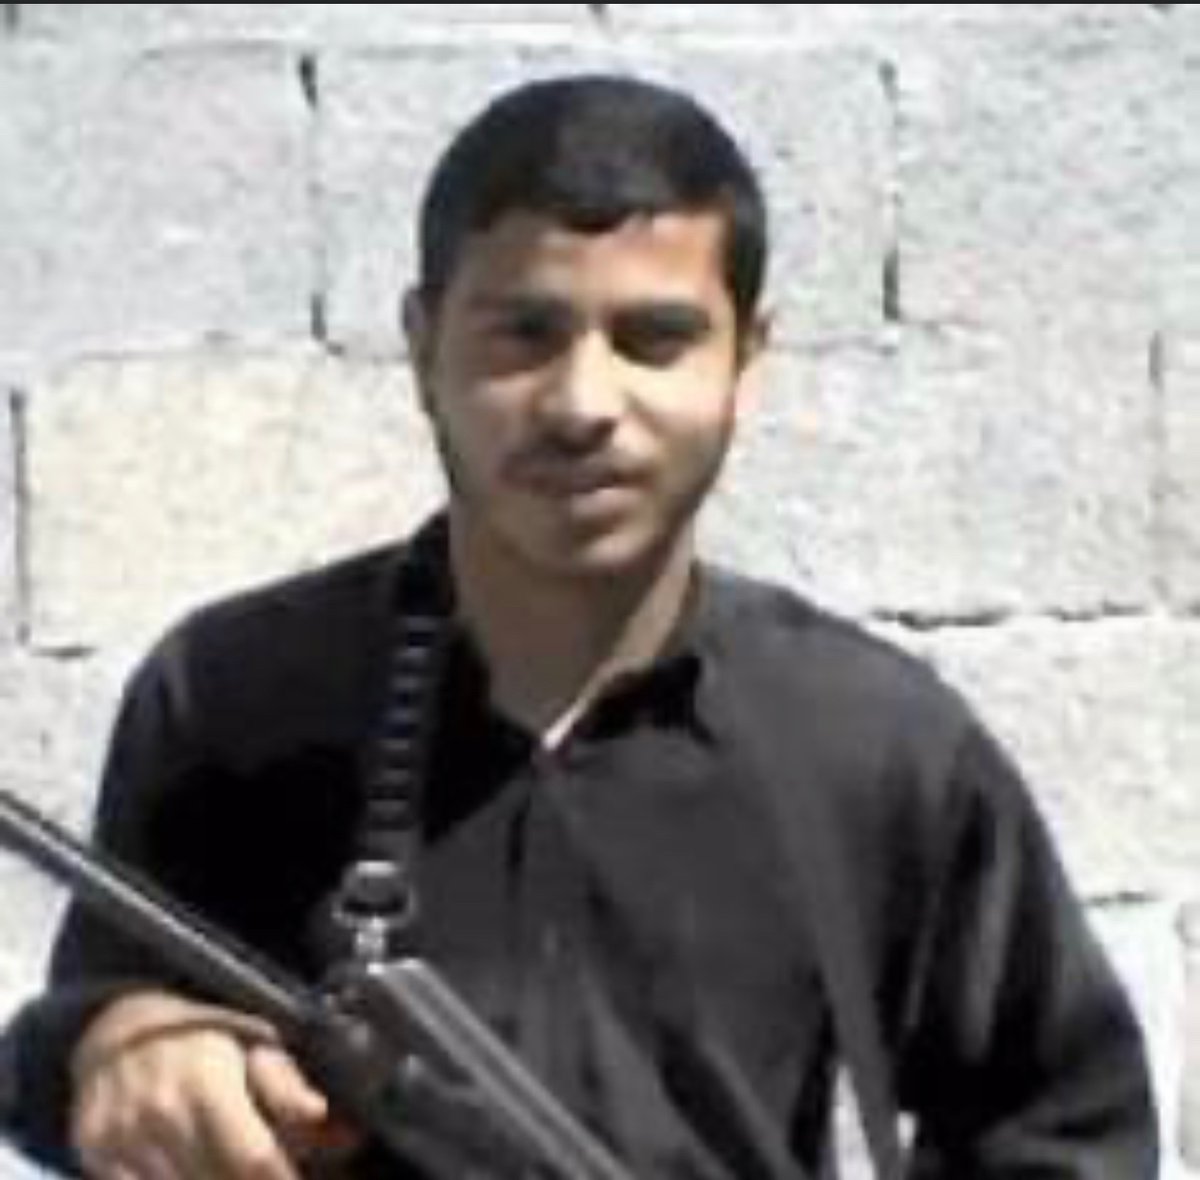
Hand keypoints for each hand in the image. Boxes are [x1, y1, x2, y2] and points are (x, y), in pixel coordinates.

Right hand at [69, 990, 360, 1177]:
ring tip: (239, 1166)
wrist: (118, 1027)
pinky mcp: (96, 1161)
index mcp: (207, 1083)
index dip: (286, 1179)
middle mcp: (160, 1117)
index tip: (305, 1179)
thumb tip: (342, 1131)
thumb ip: (291, 1091)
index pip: (253, 1158)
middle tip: (277, 1168)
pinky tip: (200, 1169)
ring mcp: (120, 1144)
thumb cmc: (201, 1035)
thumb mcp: (254, 1043)